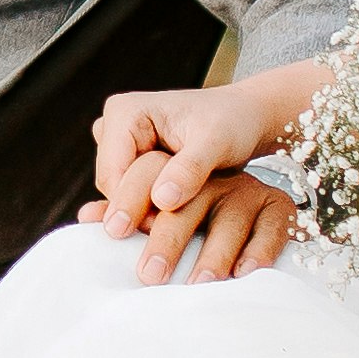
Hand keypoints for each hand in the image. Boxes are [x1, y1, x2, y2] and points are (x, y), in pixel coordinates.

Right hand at [80, 75, 298, 280]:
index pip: (113, 174)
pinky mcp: (133, 162)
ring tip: (172, 236)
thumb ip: (189, 169)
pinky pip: (132, 195)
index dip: (132, 206)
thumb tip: (162, 200)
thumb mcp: (217, 142)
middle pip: (113, 185)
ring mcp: (122, 145)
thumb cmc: (233, 123)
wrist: (245, 118)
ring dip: (145, 215)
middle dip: (138, 213)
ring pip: (120, 194)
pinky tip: (168, 232)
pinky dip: (150, 212)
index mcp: (125, 112)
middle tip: (161, 246)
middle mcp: (116, 126)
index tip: (158, 232)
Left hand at [121, 165, 298, 284]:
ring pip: (230, 218)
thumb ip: (123, 207)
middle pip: (188, 204)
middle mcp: (213, 177)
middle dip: (167, 239)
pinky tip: (244, 275)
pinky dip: (259, 250)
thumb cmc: (187, 211)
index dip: (131, 201)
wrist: (251, 159)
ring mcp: (247, 190)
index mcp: (177, 169)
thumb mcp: (157, 203)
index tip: (114, 232)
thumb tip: (86, 218)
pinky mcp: (278, 206)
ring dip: (214, 253)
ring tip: (198, 285)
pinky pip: (273, 226)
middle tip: (149, 275)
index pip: (150, 175)